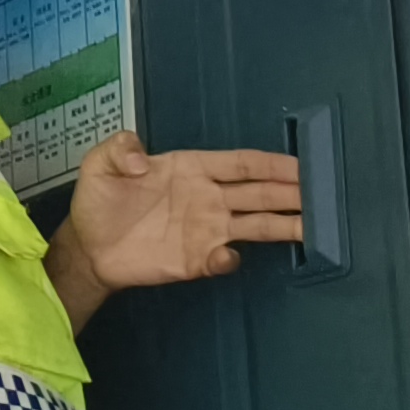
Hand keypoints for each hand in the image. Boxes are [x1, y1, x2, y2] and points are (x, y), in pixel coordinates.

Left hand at [42, 132, 304, 334]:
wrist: (88, 249)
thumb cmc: (98, 202)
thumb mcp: (99, 164)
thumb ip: (119, 149)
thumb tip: (142, 160)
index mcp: (192, 168)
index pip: (240, 164)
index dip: (270, 164)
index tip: (299, 165)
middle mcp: (208, 197)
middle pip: (258, 193)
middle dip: (290, 193)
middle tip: (321, 194)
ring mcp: (205, 229)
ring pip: (255, 224)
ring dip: (283, 225)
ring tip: (312, 226)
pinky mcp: (196, 260)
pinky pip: (223, 259)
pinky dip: (230, 258)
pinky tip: (231, 255)